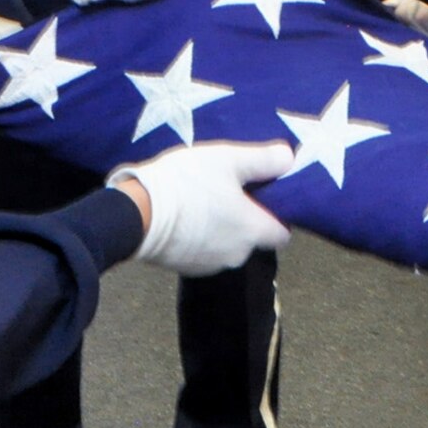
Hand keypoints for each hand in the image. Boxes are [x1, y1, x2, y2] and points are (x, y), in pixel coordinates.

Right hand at [109, 140, 292, 274]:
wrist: (137, 213)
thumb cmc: (188, 183)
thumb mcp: (228, 159)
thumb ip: (263, 160)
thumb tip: (290, 158)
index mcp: (253, 231)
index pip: (282, 233)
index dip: (277, 215)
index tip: (262, 195)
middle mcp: (238, 255)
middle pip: (253, 238)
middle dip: (244, 218)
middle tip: (227, 189)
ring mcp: (210, 265)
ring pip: (227, 245)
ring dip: (221, 228)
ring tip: (202, 199)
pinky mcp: (186, 268)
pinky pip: (203, 251)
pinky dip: (200, 237)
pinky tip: (185, 215)